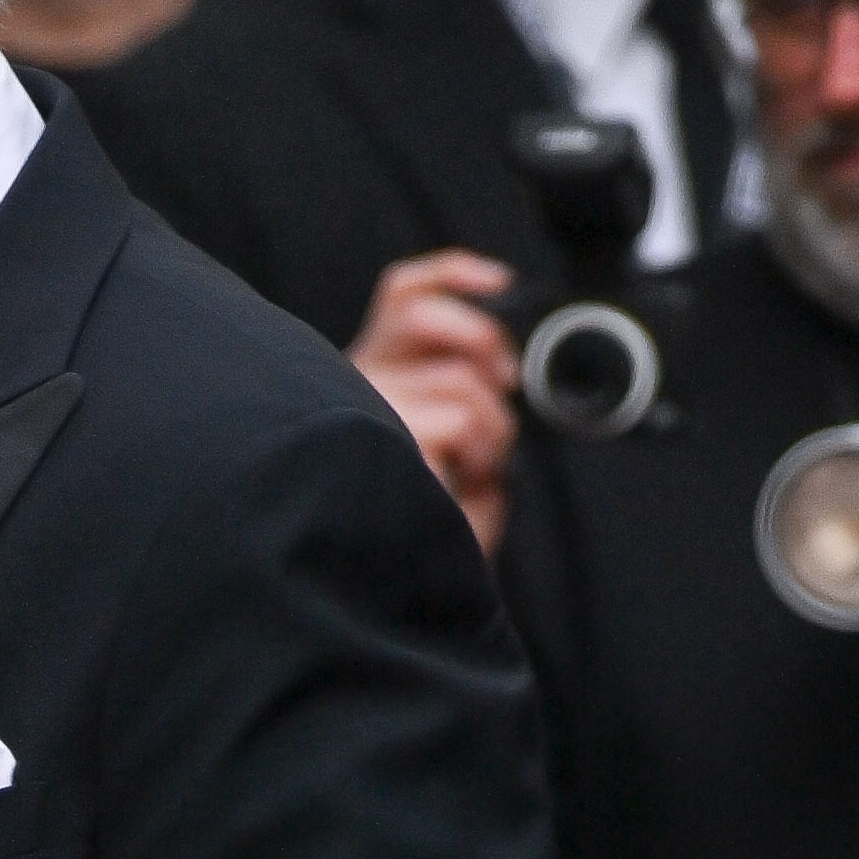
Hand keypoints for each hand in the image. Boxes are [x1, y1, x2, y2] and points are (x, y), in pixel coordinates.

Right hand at [348, 248, 521, 556]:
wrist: (391, 585)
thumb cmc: (421, 521)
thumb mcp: (451, 443)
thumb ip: (460, 387)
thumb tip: (497, 357)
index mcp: (367, 372)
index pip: (404, 293)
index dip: (455, 273)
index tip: (501, 283)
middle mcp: (356, 380)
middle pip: (430, 320)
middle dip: (485, 356)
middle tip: (498, 401)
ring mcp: (363, 406)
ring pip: (456, 380)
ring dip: (488, 429)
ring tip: (474, 471)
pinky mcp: (380, 436)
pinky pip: (456, 421)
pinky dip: (477, 451)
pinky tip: (466, 477)